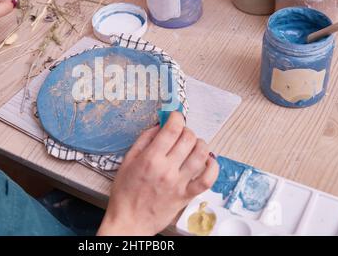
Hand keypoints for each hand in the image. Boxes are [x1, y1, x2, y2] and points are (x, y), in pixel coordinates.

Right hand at [98, 112, 218, 235]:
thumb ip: (143, 140)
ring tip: (193, 144)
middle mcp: (167, 169)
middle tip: (180, 132)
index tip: (175, 116)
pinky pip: (207, 179)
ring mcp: (179, 183)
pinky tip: (208, 161)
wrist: (129, 221)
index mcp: (150, 159)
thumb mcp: (127, 161)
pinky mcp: (186, 195)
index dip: (176, 117)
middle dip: (186, 129)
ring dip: (199, 143)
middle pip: (188, 138)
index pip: (172, 129)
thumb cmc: (125, 193)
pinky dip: (212, 167)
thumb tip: (159, 126)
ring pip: (201, 154)